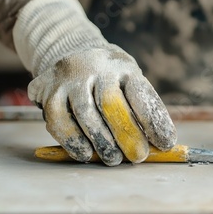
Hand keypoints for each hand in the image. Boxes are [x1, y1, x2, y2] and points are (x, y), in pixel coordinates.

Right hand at [29, 45, 176, 165]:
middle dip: (126, 134)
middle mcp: (95, 67)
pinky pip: (59, 120)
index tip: (165, 144)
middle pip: (111, 103)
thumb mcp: (131, 85)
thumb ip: (142, 113)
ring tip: (114, 159)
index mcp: (123, 66)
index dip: (154, 121)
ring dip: (101, 142)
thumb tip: (160, 148)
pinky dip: (73, 141)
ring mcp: (69, 77)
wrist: (75, 54)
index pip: (140, 93)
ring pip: (85, 113)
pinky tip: (86, 154)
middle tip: (138, 156)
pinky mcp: (46, 89)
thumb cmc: (114, 82)